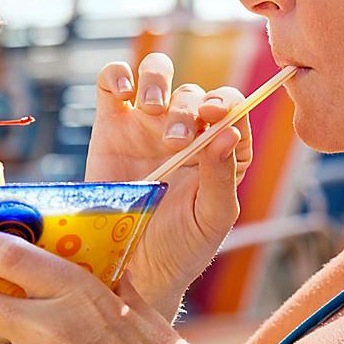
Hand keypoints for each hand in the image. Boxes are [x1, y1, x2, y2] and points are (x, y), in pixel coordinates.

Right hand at [85, 54, 252, 316]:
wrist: (132, 269)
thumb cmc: (182, 247)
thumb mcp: (211, 218)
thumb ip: (222, 177)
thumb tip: (227, 132)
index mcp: (221, 149)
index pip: (231, 107)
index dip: (224, 102)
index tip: (212, 116)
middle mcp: (188, 130)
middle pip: (194, 93)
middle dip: (187, 108)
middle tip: (175, 140)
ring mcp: (148, 124)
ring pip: (158, 74)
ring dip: (157, 80)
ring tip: (151, 107)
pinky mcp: (111, 125)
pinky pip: (113, 83)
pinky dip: (117, 74)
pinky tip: (122, 89)